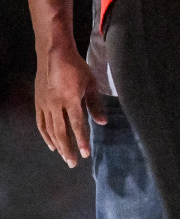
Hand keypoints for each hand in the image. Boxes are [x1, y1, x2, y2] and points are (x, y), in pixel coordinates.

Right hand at [33, 41, 103, 167]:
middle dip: (68, 148)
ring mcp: (44, 105)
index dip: (81, 140)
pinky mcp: (38, 103)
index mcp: (71, 99)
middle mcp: (55, 105)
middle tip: (73, 163)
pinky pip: (41, 124)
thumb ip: (95, 104)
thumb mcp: (90, 83)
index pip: (77, 124)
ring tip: (64, 157)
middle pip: (61, 131)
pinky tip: (51, 144)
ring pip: (50, 130)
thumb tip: (102, 123)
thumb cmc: (77, 68)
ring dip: (58, 145)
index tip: (86, 154)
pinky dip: (46, 136)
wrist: (54, 55)